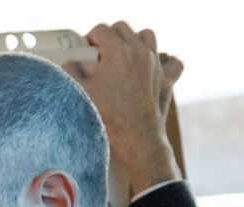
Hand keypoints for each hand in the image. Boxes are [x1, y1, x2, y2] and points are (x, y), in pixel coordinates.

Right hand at [65, 21, 182, 197]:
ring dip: (135, 41)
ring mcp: (156, 64)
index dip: (90, 38)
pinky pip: (172, 61)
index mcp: (118, 51)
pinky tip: (153, 68)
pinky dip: (164, 60)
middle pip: (123, 28)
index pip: (101, 29)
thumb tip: (71, 63)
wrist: (135, 140)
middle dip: (110, 37)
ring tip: (125, 56)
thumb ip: (71, 71)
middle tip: (100, 54)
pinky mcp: (167, 79)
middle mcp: (140, 51)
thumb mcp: (80, 92)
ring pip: (147, 36)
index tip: (85, 50)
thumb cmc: (106, 117)